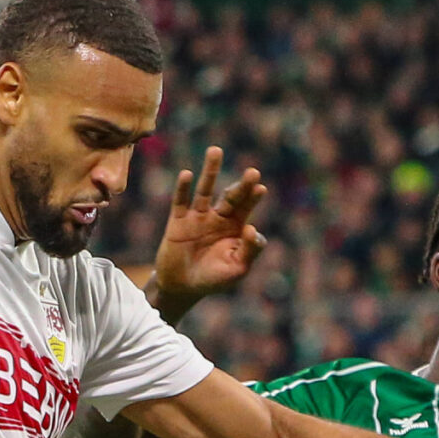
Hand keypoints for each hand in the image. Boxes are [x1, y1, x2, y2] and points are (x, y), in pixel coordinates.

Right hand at [148, 147, 267, 317]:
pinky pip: (180, 202)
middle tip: (253, 172)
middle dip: (241, 186)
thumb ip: (249, 250)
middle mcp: (218, 217)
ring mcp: (197, 216)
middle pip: (230, 196)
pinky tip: (187, 174)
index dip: (253, 198)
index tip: (261, 188)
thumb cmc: (214, 279)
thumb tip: (252, 228)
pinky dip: (183, 188)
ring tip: (216, 151)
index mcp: (235, 227)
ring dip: (211, 171)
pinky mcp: (178, 221)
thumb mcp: (237, 268)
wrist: (182, 287)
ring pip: (205, 190)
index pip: (246, 208)